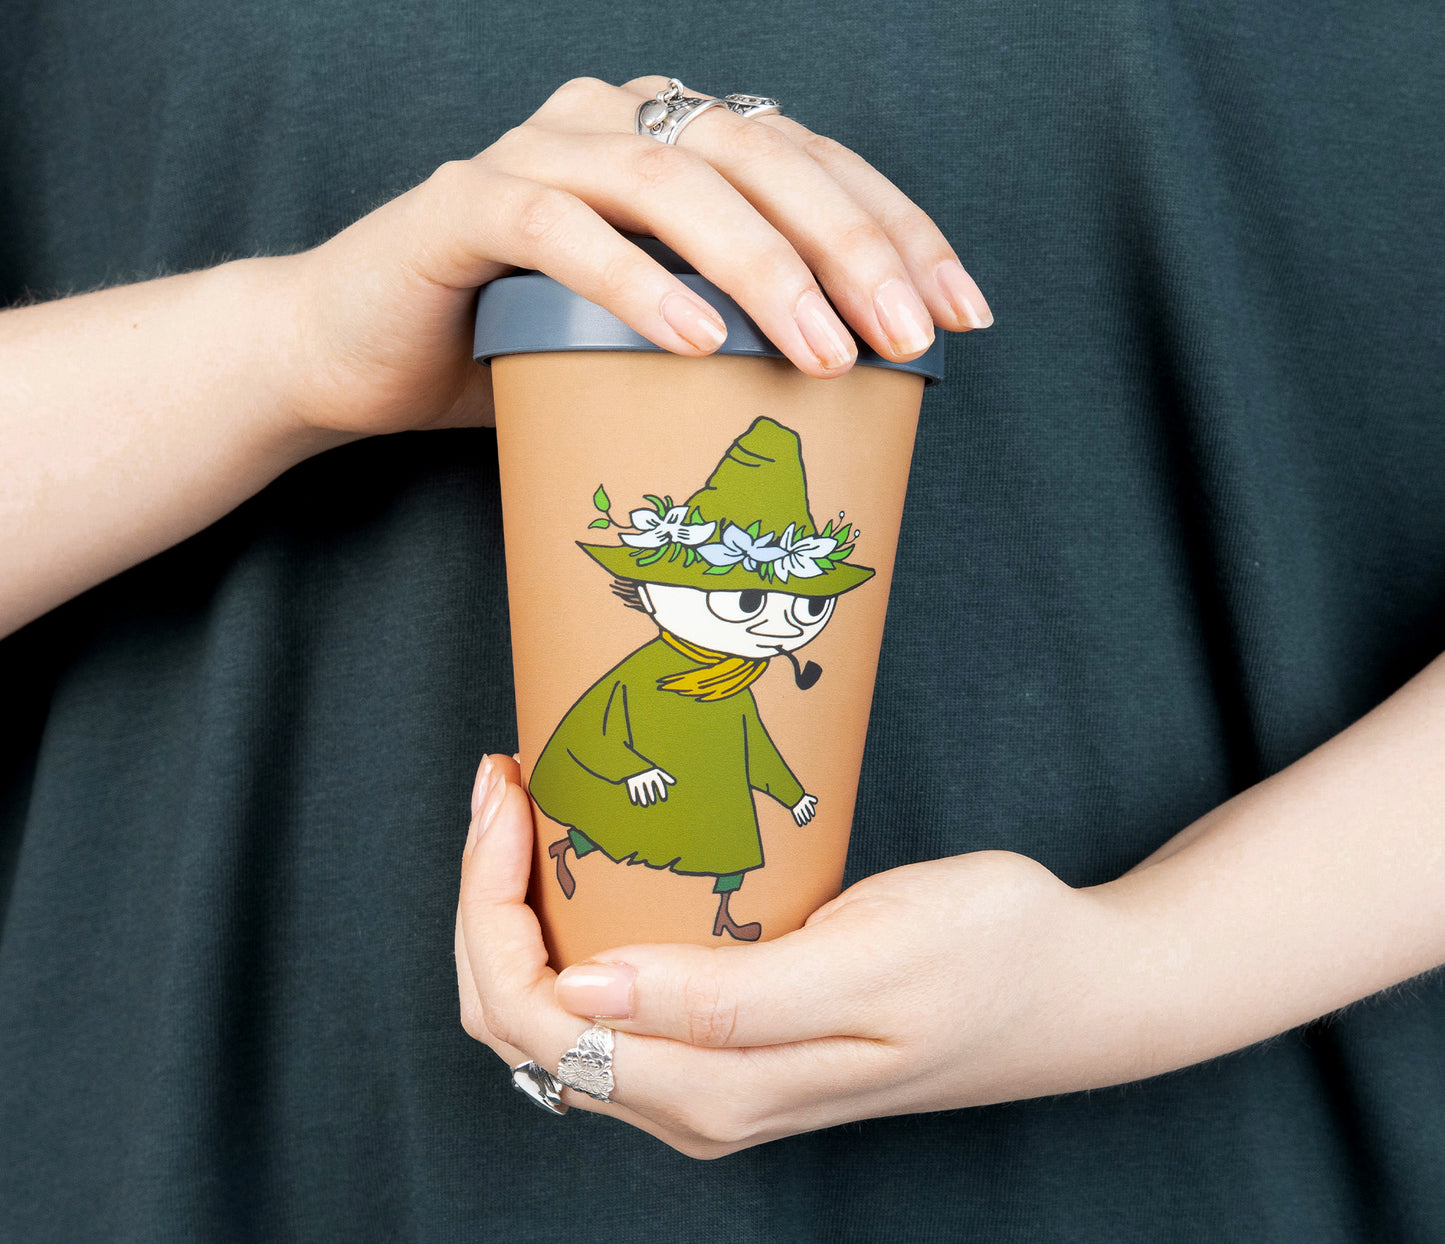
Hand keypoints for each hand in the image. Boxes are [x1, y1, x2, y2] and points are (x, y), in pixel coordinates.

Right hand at [280, 75, 989, 437]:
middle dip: (852, 246)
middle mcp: (613, 121)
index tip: (964, 311)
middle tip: (910, 339)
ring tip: (822, 352)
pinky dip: (631, 282)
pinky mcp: (463, 204)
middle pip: (761, 156)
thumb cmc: (512, 351)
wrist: (355, 354)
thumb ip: (729, 328)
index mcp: (673, 141)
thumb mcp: (645, 340)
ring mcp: (535, 154)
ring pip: (670, 180)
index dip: (899, 227)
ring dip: (761, 265)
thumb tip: (859, 391)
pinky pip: (557, 228)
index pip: (814, 163)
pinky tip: (695, 342)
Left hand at [458, 755, 1164, 1159]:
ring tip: (531, 803)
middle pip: (521, 1020)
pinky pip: (604, 1005)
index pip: (534, 1014)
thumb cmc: (989, 958)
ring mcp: (709, 1085)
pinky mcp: (730, 1051)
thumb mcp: (871, 960)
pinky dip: (566, 928)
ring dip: (518, 911)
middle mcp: (695, 1104)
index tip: (511, 791)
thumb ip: (730, 997)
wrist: (1069, 993)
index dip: (490, 903)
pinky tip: (585, 858)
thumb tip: (590, 988)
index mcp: (716, 1091)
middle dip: (486, 896)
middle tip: (508, 778)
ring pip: (552, 1017)